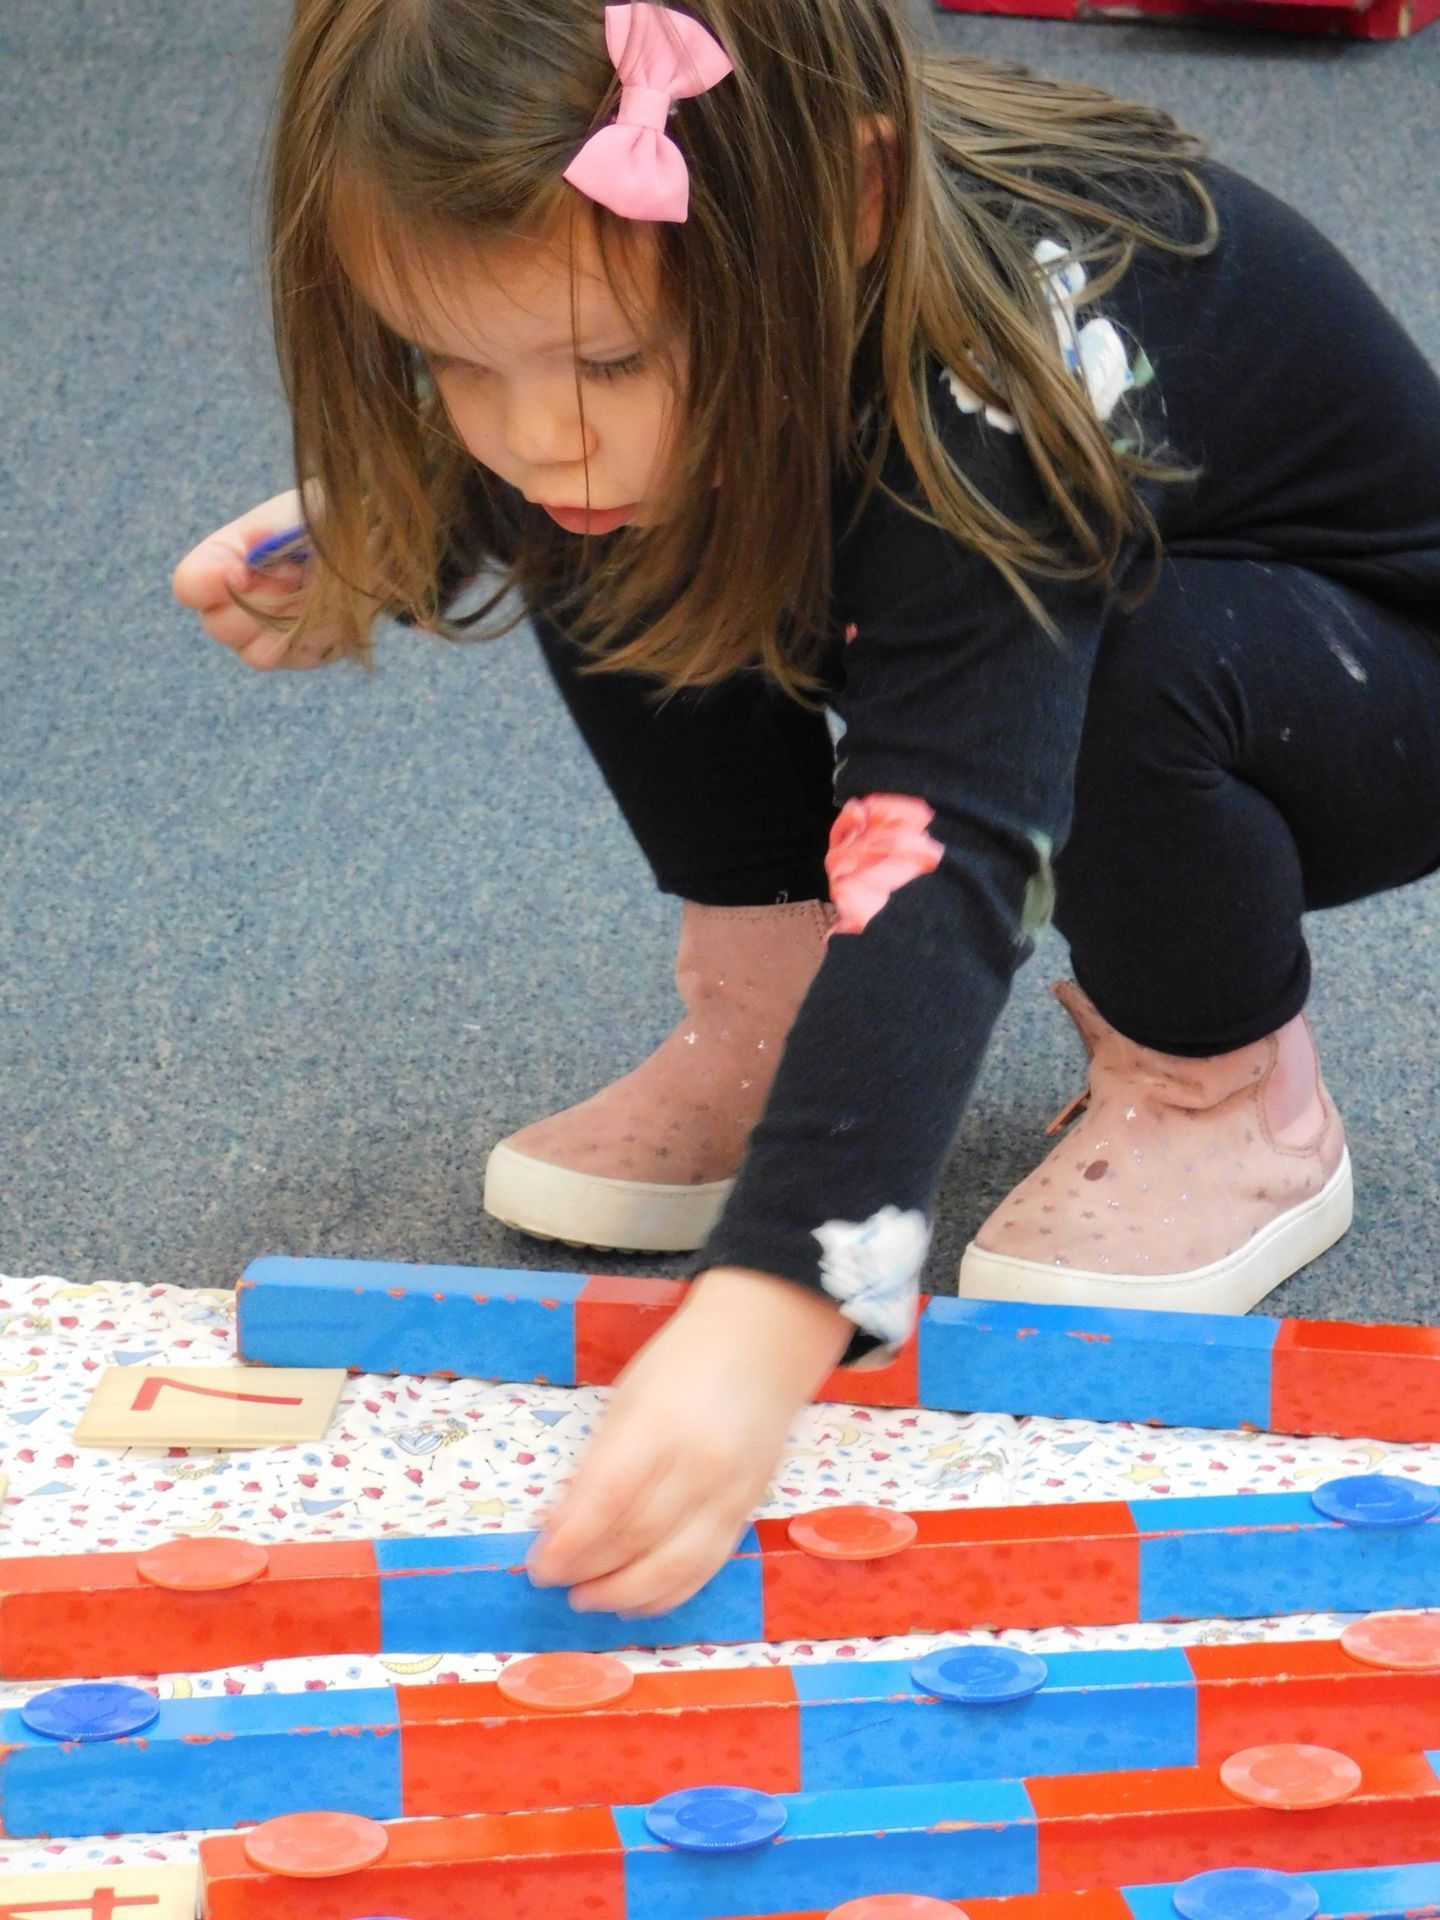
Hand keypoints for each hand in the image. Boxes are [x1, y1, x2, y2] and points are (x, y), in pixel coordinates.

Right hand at [171, 485, 342, 670]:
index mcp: (223, 559)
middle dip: (256, 604)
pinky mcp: (290, 653)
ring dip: (280, 623)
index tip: (245, 570)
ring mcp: (259, 632)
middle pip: (218, 625)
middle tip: (292, 577)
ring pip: (249, 649)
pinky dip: (301, 638)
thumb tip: (250, 548)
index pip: (190, 586)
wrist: (369, 548)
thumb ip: (273, 528)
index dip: (211, 583)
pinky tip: (318, 613)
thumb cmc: (326, 521)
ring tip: (306, 591)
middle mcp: (232, 600)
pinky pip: (284, 659)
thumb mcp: (303, 508)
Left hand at [526, 1267, 851, 1617]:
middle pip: (637, 1537)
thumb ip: (598, 1462)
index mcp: (659, 1425)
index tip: (538, 1564)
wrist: (766, 1343)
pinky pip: (707, 1566)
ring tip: (587, 1599)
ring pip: (675, 1565)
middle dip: (588, 1568)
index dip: (570, 1542)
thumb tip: (559, 1523)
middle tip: (553, 1580)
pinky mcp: (749, 1509)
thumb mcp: (628, 1399)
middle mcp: (700, 1465)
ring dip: (625, 1593)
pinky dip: (669, 1593)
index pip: (608, 1500)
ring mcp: (731, 1492)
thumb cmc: (682, 1362)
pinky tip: (636, 1599)